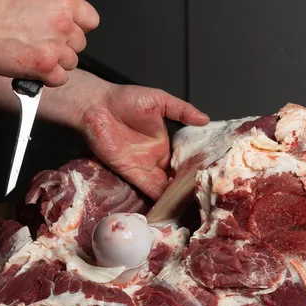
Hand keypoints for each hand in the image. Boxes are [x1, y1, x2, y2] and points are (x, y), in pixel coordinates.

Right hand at [0, 0, 98, 86]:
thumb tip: (56, 1)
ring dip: (58, 62)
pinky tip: (38, 69)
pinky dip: (50, 78)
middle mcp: (63, 26)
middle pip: (81, 43)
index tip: (73, 29)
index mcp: (63, 4)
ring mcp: (55, 48)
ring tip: (39, 55)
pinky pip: (61, 79)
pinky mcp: (45, 67)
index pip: (91, 20)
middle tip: (48, 43)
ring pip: (72, 63)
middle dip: (66, 45)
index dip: (82, 26)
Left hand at [76, 82, 209, 199]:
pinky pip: (146, 189)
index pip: (182, 160)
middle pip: (174, 177)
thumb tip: (205, 119)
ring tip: (191, 206)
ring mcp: (142, 166)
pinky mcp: (129, 172)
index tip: (209, 176)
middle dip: (186, 187)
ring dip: (174, 197)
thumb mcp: (160, 100)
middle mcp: (154, 157)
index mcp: (163, 142)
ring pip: (163, 187)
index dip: (194, 168)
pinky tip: (170, 206)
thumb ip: (182, 110)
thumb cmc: (125, 98)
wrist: (96, 106)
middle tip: (203, 196)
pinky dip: (157, 199)